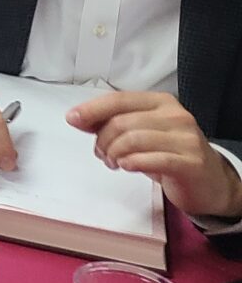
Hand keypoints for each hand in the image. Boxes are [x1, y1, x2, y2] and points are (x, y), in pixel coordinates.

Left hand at [68, 91, 241, 218]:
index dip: (92, 109)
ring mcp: (186, 138)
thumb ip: (111, 123)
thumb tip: (77, 118)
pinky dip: (132, 163)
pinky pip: (152, 159)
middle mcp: (175, 116)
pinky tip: (127, 166)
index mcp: (161, 102)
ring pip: (132, 140)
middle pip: (121, 122)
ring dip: (114, 154)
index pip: (119, 100)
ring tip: (114, 163)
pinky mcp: (191, 162)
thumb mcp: (140, 134)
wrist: (210, 183)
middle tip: (102, 154)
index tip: (72, 119)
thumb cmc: (170, 154)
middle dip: (102, 140)